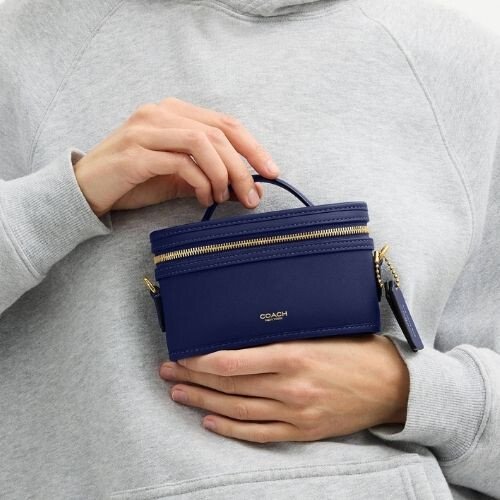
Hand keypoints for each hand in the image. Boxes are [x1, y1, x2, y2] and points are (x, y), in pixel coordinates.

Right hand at [73, 97, 279, 216]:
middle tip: (253, 195)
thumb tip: (250, 186)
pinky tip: (204, 198)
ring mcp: (146, 130)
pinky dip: (201, 182)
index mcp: (175, 111)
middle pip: (219, 133)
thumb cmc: (137, 181)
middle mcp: (161, 113)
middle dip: (244, 167)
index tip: (273, 172)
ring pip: (203, 143)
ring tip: (225, 198)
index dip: (253, 147)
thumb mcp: (179, 176)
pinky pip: (181, 162)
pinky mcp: (136, 153)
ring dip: (223, 174)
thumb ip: (210, 174)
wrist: (87, 189)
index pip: (225, 123)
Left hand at [159, 335, 409, 442]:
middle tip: (167, 371)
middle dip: (193, 377)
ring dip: (204, 401)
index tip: (183, 353)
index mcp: (293, 356)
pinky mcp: (302, 431)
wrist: (392, 386)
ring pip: (237, 410)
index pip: (233, 361)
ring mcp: (294, 413)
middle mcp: (289, 387)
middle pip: (229, 385)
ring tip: (178, 393)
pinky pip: (258, 434)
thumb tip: (246, 335)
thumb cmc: (357, 351)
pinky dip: (231, 429)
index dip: (202, 359)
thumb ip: (284, 337)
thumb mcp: (320, 334)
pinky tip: (210, 421)